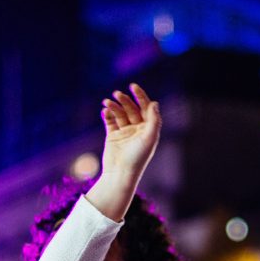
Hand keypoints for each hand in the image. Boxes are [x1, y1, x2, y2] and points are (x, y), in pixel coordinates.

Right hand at [87, 84, 161, 221]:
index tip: (133, 87)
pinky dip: (107, 114)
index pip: (145, 107)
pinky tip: (104, 110)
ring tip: (107, 102)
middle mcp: (137, 129)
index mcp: (148, 128)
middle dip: (125, 100)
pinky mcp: (112, 135)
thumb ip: (154, 120)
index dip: (140, 96)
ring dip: (114, 106)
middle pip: (132, 108)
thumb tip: (154, 103)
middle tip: (117, 94)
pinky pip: (110, 121)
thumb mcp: (149, 138)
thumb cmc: (138, 158)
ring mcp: (125, 132)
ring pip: (119, 113)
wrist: (120, 174)